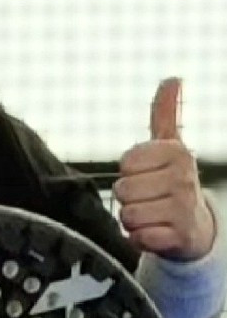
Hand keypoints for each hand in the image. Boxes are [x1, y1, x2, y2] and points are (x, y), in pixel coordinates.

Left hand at [113, 77, 215, 260]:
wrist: (195, 228)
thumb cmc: (172, 183)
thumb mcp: (169, 146)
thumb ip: (165, 113)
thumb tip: (172, 78)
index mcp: (177, 152)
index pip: (126, 163)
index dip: (129, 173)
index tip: (148, 176)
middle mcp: (184, 177)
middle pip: (122, 190)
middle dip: (129, 198)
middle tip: (149, 199)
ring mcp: (183, 209)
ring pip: (127, 214)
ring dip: (133, 220)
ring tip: (152, 216)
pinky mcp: (178, 238)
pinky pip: (137, 237)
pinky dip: (139, 239)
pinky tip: (155, 234)